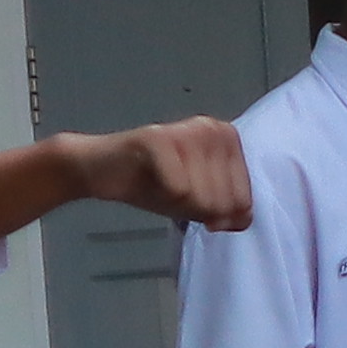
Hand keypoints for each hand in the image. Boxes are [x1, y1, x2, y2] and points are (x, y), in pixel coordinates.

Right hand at [70, 119, 254, 228]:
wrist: (102, 170)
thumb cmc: (155, 184)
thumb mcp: (201, 203)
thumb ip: (229, 211)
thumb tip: (241, 219)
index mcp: (229, 140)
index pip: (245, 200)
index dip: (221, 217)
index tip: (198, 207)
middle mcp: (213, 128)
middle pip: (225, 201)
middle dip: (198, 210)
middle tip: (174, 193)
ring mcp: (187, 130)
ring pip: (203, 197)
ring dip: (179, 204)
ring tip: (163, 185)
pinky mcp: (158, 138)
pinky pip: (179, 189)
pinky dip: (164, 196)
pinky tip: (152, 181)